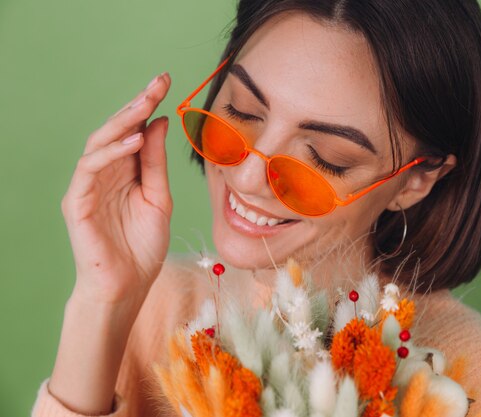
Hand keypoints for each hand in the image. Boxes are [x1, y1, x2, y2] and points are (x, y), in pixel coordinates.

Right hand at [61, 73, 172, 305]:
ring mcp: (88, 187)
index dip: (148, 106)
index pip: (134, 131)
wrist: (128, 286)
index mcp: (124, 172)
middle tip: (159, 82)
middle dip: (138, 103)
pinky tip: (135, 140)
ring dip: (124, 121)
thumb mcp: (159, 199)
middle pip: (117, 130)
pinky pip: (90, 169)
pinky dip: (112, 152)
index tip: (168, 81)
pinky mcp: (77, 202)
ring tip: (147, 103)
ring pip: (100, 143)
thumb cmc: (143, 246)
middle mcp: (104, 174)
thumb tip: (159, 122)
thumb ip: (156, 163)